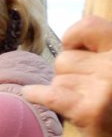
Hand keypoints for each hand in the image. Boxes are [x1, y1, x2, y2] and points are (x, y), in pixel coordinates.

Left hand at [24, 16, 111, 136]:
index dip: (74, 38)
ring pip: (58, 79)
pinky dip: (36, 95)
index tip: (74, 50)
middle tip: (83, 91)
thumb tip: (68, 40)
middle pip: (65, 59)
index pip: (89, 26)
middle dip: (67, 75)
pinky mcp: (90, 110)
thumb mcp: (111, 68)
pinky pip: (50, 95)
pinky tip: (31, 95)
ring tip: (82, 104)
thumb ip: (98, 51)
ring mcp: (105, 86)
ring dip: (63, 91)